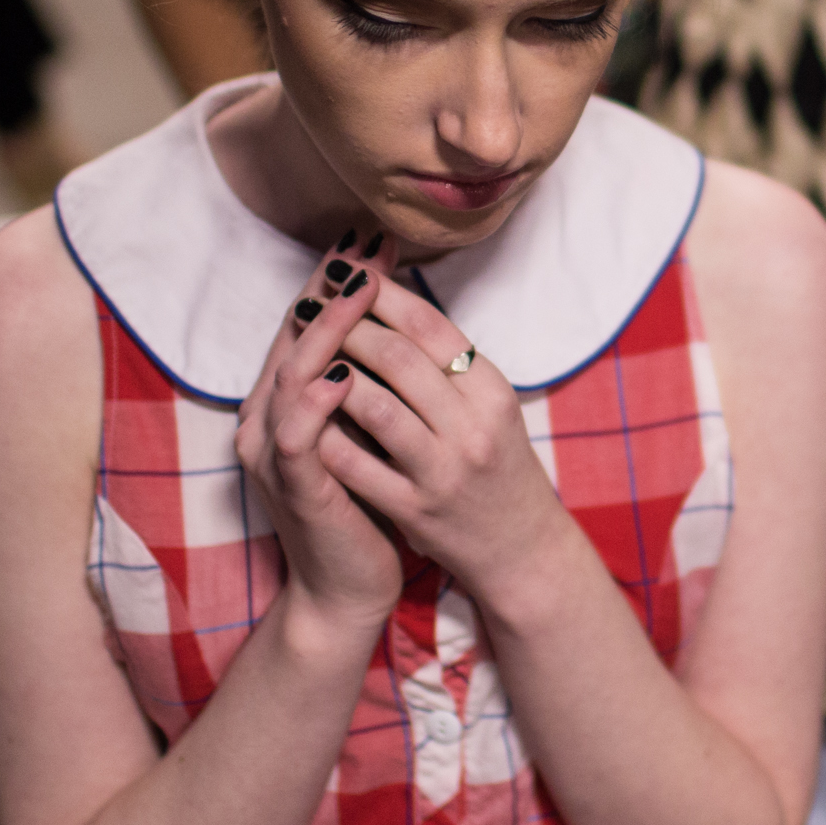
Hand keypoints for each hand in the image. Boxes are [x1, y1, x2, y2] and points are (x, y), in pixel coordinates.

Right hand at [235, 238, 407, 631]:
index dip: (337, 282)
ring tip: (358, 291)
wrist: (348, 587)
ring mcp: (274, 454)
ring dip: (324, 332)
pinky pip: (296, 438)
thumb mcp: (368, 432)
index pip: (306, 325)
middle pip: (293, 338)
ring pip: (289, 377)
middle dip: (332, 290)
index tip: (372, 240)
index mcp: (287, 402)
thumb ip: (369, 382)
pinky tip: (342, 376)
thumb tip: (400, 321)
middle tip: (366, 248)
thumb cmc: (366, 507)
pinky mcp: (291, 488)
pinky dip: (314, 403)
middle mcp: (270, 420)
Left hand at [314, 270, 573, 611]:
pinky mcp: (415, 511)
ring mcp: (443, 472)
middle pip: (399, 358)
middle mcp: (474, 429)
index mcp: (494, 393)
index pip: (433, 326)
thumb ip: (449, 363)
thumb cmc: (497, 467)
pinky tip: (304, 414)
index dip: (383, 293)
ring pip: (376, 407)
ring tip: (304, 353)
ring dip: (332, 373)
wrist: (521, 550)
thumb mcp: (491, 408)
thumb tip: (392, 298)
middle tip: (312, 303)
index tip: (347, 274)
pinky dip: (326, 435)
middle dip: (347, 324)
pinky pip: (357, 465)